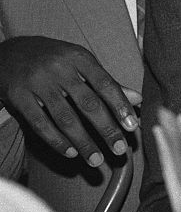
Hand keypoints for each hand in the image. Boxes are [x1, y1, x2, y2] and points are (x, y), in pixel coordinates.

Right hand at [0, 36, 140, 166]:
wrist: (11, 52)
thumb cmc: (55, 60)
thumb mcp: (82, 64)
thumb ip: (107, 82)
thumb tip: (137, 99)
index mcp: (80, 58)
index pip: (106, 85)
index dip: (120, 106)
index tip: (132, 126)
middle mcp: (60, 69)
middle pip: (88, 104)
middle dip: (106, 129)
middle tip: (119, 150)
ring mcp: (38, 83)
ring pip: (65, 118)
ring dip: (83, 142)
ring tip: (96, 160)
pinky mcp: (18, 97)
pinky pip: (40, 124)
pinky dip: (56, 140)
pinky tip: (70, 152)